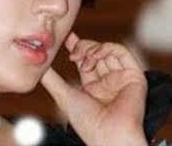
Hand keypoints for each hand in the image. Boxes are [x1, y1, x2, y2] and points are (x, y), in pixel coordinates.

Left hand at [39, 31, 148, 145]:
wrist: (108, 136)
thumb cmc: (86, 122)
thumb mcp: (62, 94)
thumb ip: (50, 78)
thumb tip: (37, 64)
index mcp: (92, 86)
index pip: (84, 59)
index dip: (76, 45)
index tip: (66, 36)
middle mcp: (107, 81)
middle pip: (95, 51)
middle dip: (82, 46)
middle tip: (73, 54)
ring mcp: (120, 77)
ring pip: (107, 49)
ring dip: (92, 48)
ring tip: (82, 58)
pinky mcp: (134, 76)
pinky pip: (122, 52)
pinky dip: (107, 48)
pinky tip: (94, 55)